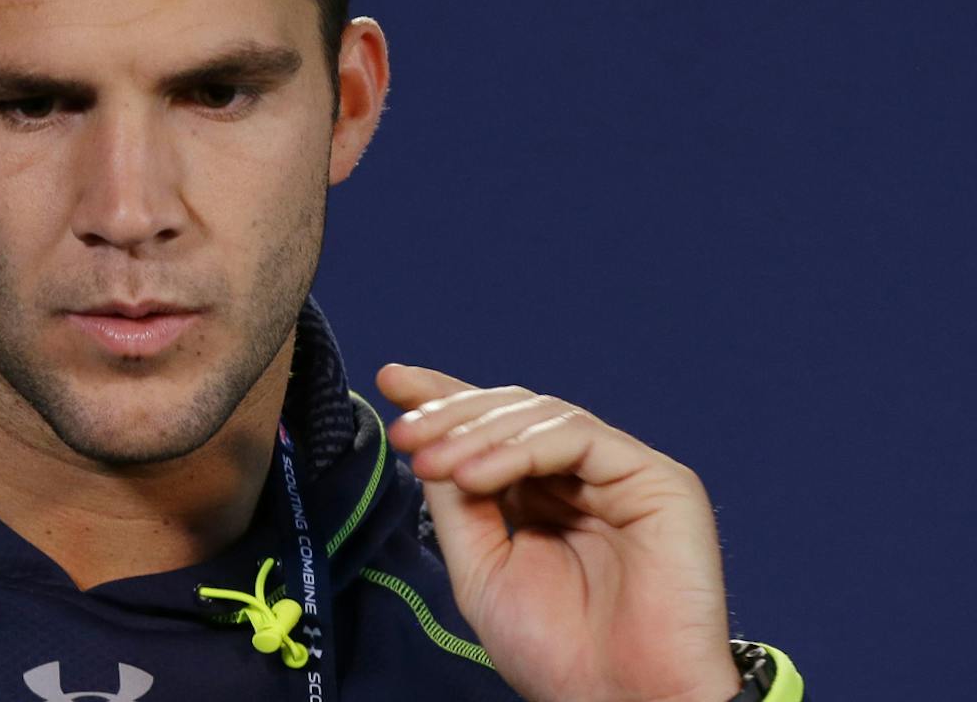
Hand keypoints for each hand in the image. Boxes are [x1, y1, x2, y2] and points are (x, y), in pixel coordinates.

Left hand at [376, 364, 739, 701]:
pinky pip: (579, 438)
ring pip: (541, 416)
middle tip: (404, 431)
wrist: (619, 701)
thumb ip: (457, 502)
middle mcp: (584, 478)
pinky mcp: (659, 481)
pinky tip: (474, 475)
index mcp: (543, 497)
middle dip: (450, 413)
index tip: (392, 381)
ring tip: (431, 462)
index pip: (492, 428)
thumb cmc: (558, 651)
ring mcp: (623, 475)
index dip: (444, 398)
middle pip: (512, 412)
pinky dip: (518, 448)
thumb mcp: (481, 566)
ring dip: (474, 432)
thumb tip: (424, 440)